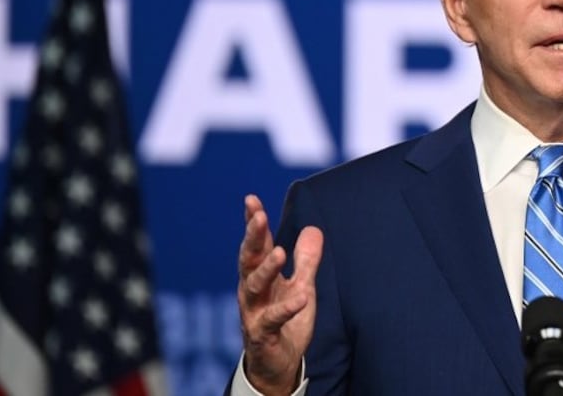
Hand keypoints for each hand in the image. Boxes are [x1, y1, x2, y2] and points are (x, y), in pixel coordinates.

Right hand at [237, 194, 322, 394]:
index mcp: (259, 276)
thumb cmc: (286, 321)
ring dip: (266, 269)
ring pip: (254, 287)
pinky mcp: (262, 334)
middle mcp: (251, 291)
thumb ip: (306, 261)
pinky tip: (301, 297)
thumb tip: (313, 228)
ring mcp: (254, 312)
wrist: (278, 363)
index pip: (255, 245)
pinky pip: (274, 319)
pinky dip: (287, 307)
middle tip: (258, 216)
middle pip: (248, 260)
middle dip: (252, 238)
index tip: (251, 200)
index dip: (252, 223)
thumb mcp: (301, 286)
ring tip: (278, 251)